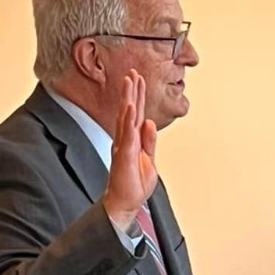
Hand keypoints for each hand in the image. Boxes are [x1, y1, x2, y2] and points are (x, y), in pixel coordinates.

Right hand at [102, 69, 158, 228]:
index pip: (136, 115)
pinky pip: (127, 134)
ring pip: (126, 118)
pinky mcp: (124, 155)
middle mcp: (126, 140)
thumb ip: (150, 142)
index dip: (138, 97)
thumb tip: (150, 123)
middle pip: (130, 111)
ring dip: (128, 99)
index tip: (138, 79)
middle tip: (133, 72)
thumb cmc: (135, 184)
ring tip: (129, 81)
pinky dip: (128, 120)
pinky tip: (129, 107)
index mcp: (133, 141)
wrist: (126, 202)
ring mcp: (124, 146)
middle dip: (132, 91)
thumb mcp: (149, 160)